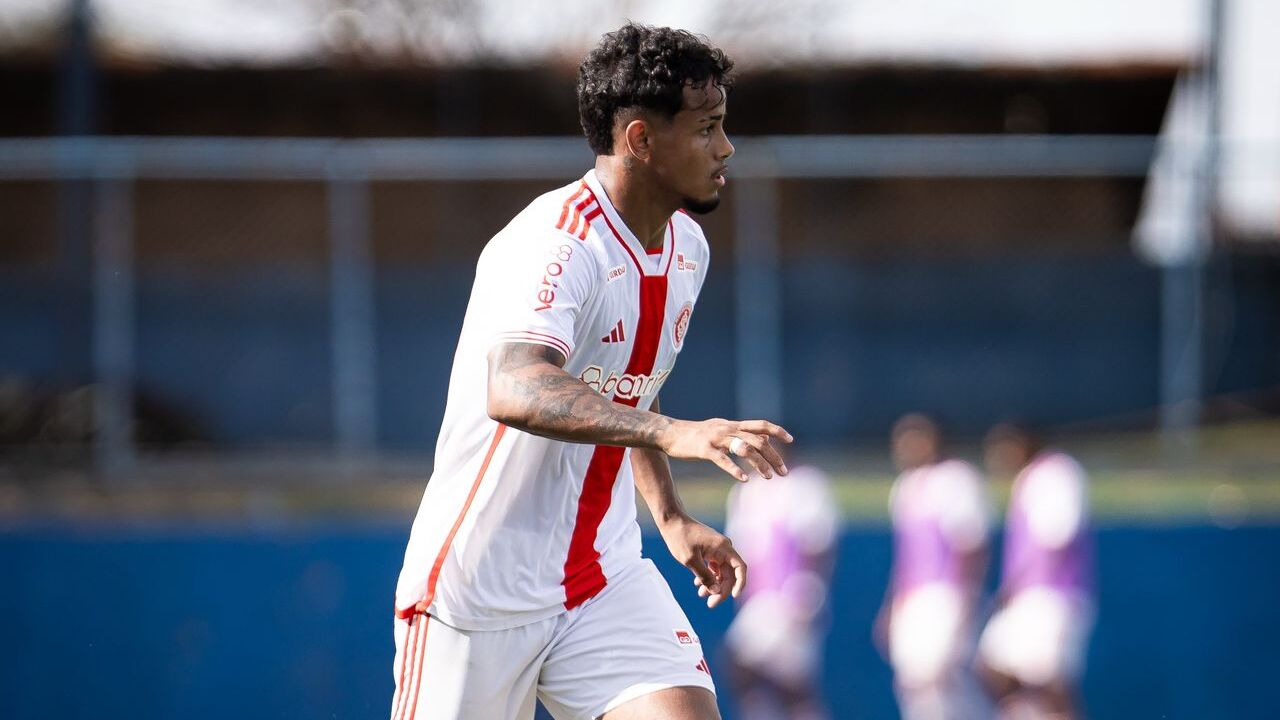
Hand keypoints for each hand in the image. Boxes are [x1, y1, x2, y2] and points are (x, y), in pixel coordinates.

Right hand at [659, 418, 792, 482]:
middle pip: (757, 440)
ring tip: (768, 477)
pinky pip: (723, 460)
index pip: (760, 425)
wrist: (669, 433)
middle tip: (783, 472)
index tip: (790, 440)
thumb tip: (764, 437)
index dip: (777, 431)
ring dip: (759, 464)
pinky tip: (745, 479)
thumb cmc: (696, 434)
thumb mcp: (722, 429)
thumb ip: (742, 433)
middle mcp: (728, 429)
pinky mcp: (704, 449)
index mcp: (733, 425)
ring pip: (744, 448)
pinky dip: (735, 469)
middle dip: (773, 456)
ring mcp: (716, 438)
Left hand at [659, 515, 746, 608]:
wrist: (671, 521)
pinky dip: (709, 576)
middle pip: (730, 573)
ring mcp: (718, 549)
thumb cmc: (680, 538)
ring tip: (701, 595)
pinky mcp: (710, 550)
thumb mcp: (690, 561)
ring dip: (714, 584)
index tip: (734, 596)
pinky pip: (715, 567)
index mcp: (723, 548)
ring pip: (721, 572)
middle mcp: (724, 548)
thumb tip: (716, 591)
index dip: (740, 583)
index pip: (740, 567)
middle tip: (711, 604)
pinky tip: (698, 584)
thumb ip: (705, 577)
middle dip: (722, 589)